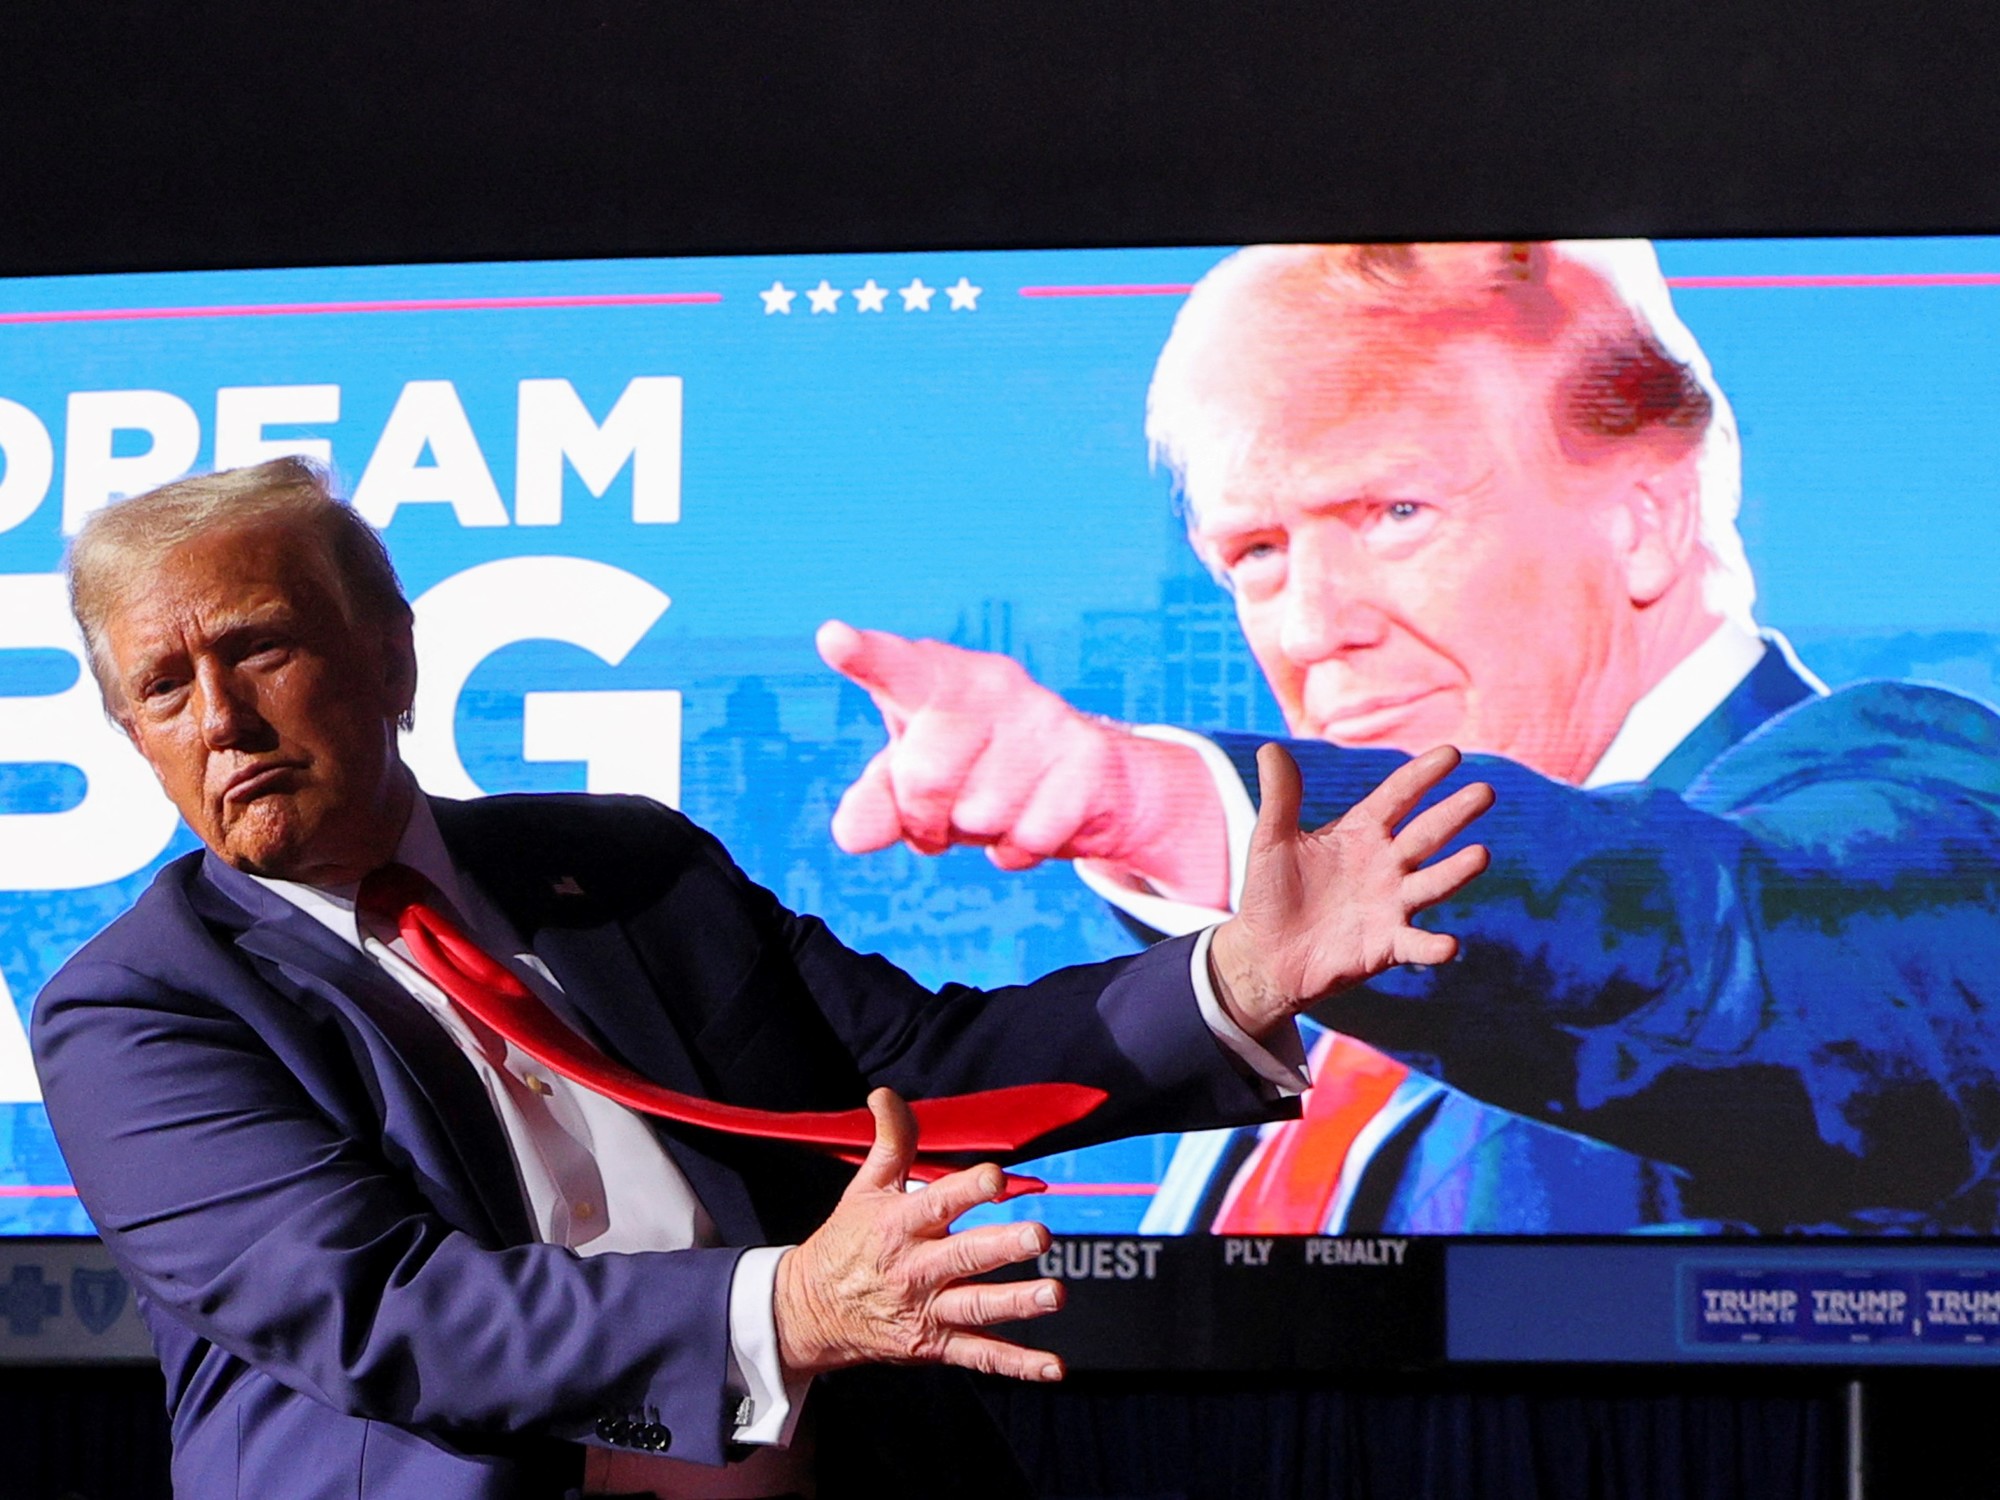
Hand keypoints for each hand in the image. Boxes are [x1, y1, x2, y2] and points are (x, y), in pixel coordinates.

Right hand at [774, 1089, 1067, 1382]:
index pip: (936, 1203)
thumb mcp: (864, 1188)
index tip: (997, 1176)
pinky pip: (980, 1356)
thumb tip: (886, 1093)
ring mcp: (927, 1311)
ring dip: (1018, 1303)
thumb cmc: (846, 1242)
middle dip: (1003, 1247)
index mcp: (899, 1226)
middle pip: (964, 1257)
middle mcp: (915, 1269)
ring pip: (977, 1307)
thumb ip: (890, 1141)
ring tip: (1055, 1294)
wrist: (809, 1313)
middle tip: (1040, 1236)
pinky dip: (1017, 1364)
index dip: (967, 1189)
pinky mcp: (935, 1345)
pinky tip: (1053, 1366)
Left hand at [816, 620, 1229, 904]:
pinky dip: (1019, 849)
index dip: (866, 656)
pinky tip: (1035, 818)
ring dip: (980, 834)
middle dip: (925, 818)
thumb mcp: (914, 783)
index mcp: (937, 677)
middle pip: (924, 777)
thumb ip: (876, 804)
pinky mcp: (1086, 760)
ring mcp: (1043, 718)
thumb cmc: (978, 770)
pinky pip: (1027, 838)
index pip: (896, 667)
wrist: (1085, 782)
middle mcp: (992, 685)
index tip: (833, 639)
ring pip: (979, 816)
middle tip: (947, 813)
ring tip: (1001, 804)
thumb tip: (851, 834)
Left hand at [1207, 744, 1493, 1039]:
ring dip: (1456, 871)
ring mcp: (1391, 904)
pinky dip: (1434, 946)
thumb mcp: (1271, 841)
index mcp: (1361, 832)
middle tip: (1485, 791)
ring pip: (1432, 883)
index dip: (1422, 775)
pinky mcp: (1387, 945)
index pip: (1397, 796)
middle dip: (1454, 814)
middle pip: (1426, 834)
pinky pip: (1417, 944)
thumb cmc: (1271, 893)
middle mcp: (1385, 864)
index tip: (1451, 754)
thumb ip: (1280, 798)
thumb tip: (1270, 747)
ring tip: (1481, 855)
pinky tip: (1450, 946)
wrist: (1267, 954)